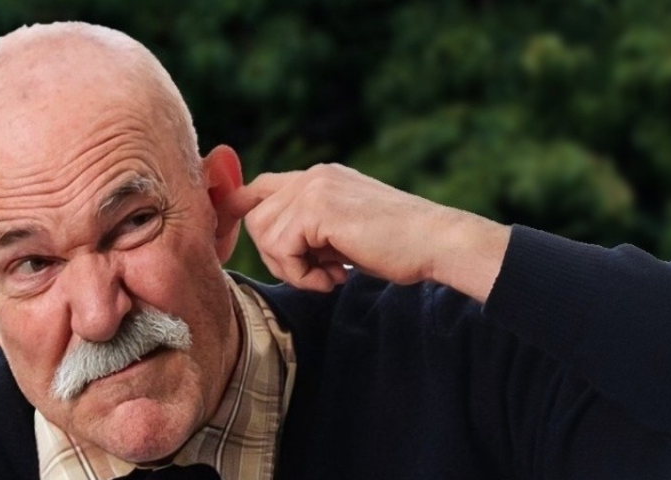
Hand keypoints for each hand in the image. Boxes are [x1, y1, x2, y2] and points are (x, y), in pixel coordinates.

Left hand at [220, 164, 510, 301]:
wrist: (438, 243)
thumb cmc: (399, 247)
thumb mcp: (343, 233)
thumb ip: (309, 230)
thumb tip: (270, 243)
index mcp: (321, 177)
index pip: (260, 188)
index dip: (241, 214)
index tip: (232, 241)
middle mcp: (313, 175)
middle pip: (256, 216)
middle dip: (277, 256)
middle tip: (317, 275)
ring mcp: (314, 187)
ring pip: (264, 233)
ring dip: (292, 268)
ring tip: (330, 276)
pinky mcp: (318, 207)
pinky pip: (282, 247)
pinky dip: (302, 274)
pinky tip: (335, 278)